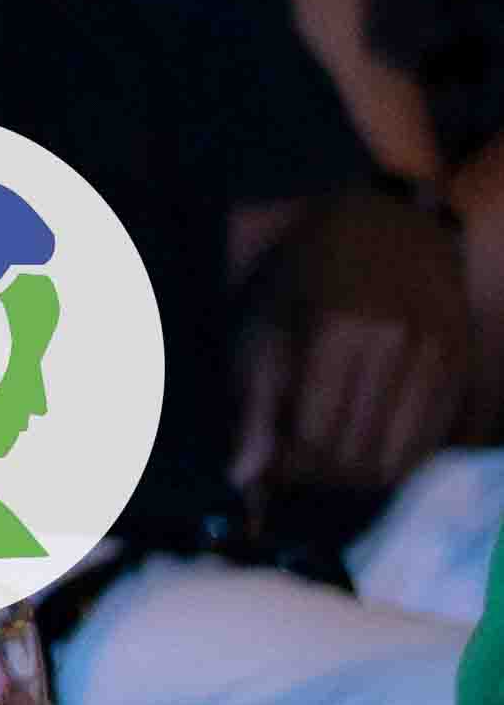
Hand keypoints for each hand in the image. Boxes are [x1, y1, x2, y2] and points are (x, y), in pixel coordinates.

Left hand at [232, 185, 467, 522]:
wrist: (386, 226)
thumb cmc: (309, 274)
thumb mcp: (266, 324)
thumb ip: (255, 403)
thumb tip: (241, 478)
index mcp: (339, 328)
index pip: (315, 434)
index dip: (286, 459)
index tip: (267, 459)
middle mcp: (398, 344)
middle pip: (358, 454)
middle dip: (319, 472)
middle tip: (296, 461)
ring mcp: (439, 357)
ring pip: (399, 461)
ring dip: (358, 473)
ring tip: (328, 453)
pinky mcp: (463, 368)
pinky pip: (430, 443)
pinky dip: (397, 457)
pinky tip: (367, 439)